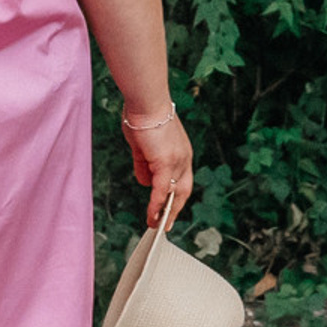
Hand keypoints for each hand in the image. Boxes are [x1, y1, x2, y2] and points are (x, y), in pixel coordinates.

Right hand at [123, 110, 194, 228]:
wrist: (146, 102)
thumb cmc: (142, 116)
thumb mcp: (142, 145)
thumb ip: (144, 164)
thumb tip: (145, 182)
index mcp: (181, 152)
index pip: (181, 178)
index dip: (174, 194)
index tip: (168, 206)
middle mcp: (184, 159)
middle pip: (183, 190)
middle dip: (175, 209)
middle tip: (166, 223)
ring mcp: (177, 162)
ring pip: (172, 193)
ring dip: (164, 211)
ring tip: (155, 224)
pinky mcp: (165, 163)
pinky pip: (160, 190)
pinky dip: (156, 205)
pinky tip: (151, 216)